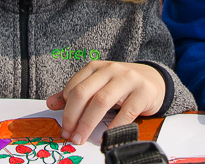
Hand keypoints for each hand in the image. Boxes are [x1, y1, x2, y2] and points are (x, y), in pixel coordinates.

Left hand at [46, 60, 164, 144]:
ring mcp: (128, 79)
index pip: (74, 86)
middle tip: (68, 134)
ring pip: (101, 101)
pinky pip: (126, 112)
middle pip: (84, 92)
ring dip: (88, 123)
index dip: (65, 108)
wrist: (154, 80)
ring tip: (81, 137)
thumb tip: (51, 103)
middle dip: (72, 116)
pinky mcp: (143, 92)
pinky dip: (114, 126)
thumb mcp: (98, 85)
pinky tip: (107, 136)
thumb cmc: (122, 85)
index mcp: (96, 67)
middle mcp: (111, 70)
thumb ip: (76, 93)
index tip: (63, 126)